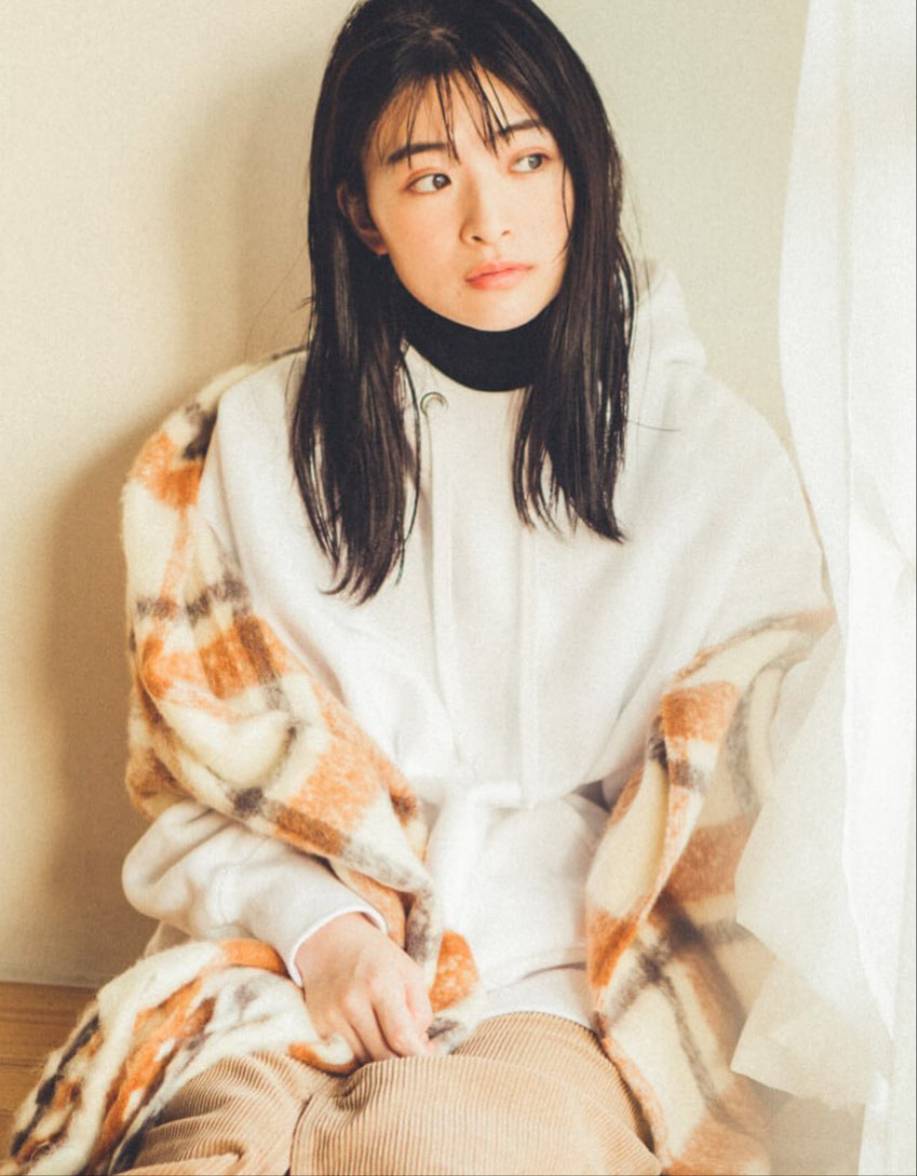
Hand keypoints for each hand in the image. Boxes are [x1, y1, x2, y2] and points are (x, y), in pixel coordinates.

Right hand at [295, 912, 434, 1062]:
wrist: (331, 943)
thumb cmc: (379, 959)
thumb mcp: (410, 973)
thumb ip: (421, 1011)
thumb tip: (419, 1048)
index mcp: (380, 984)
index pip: (401, 1036)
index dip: (419, 1054)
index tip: (430, 1058)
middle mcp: (351, 1002)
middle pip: (382, 1055)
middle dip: (402, 1062)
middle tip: (414, 1054)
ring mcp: (331, 1016)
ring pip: (364, 1060)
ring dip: (382, 1059)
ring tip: (391, 1041)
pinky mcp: (319, 1026)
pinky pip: (346, 1056)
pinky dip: (362, 1054)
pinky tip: (370, 1038)